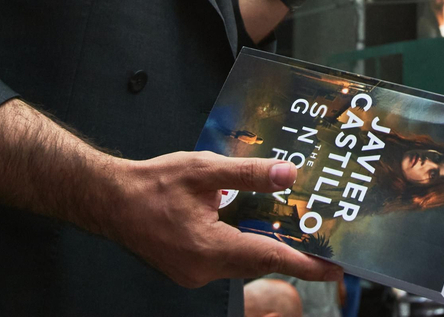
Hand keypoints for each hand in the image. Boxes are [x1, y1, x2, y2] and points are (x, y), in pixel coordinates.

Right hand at [101, 152, 341, 288]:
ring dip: (265, 246)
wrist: (109, 200)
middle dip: (291, 252)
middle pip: (258, 262)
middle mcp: (203, 270)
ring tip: (295, 230)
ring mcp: (193, 273)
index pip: (269, 258)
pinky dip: (243, 245)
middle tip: (323, 242)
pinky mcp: (187, 268)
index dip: (306, 264)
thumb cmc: (152, 184)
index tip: (335, 269)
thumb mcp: (204, 170)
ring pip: (242, 261)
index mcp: (209, 249)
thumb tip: (289, 174)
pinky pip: (225, 260)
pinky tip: (253, 225)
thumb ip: (249, 173)